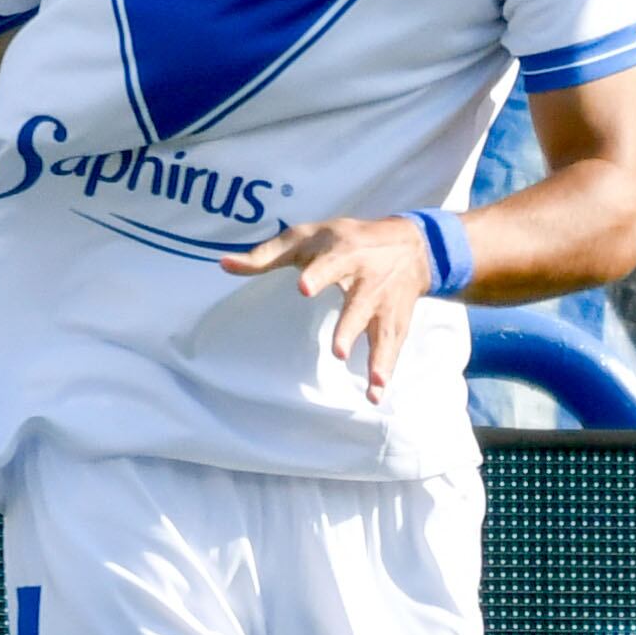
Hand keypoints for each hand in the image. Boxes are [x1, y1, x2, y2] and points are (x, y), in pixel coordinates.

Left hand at [220, 215, 436, 404]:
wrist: (412, 245)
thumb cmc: (346, 240)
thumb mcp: (306, 239)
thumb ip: (265, 255)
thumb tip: (222, 264)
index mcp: (343, 255)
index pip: (330, 264)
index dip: (318, 274)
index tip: (304, 287)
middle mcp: (368, 281)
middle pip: (359, 304)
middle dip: (351, 326)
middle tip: (338, 352)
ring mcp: (384, 304)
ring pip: (381, 331)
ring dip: (378, 357)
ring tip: (373, 380)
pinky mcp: (395, 322)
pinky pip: (391, 348)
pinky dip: (386, 371)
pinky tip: (375, 395)